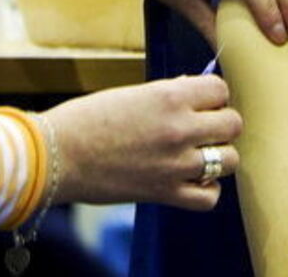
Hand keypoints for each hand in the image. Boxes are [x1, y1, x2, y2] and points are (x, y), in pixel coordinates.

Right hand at [44, 76, 240, 210]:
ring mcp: (175, 164)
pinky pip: (209, 197)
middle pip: (233, 124)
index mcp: (171, 96)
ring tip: (199, 154)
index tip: (200, 103)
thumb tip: (196, 92)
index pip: (221, 89)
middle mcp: (180, 128)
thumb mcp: (134, 93)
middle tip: (202, 128)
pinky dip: (207, 190)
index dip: (212, 96)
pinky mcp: (164, 194)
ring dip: (219, 156)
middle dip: (220, 124)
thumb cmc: (87, 119)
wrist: (54, 157)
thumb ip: (170, 93)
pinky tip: (193, 180)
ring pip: (230, 160)